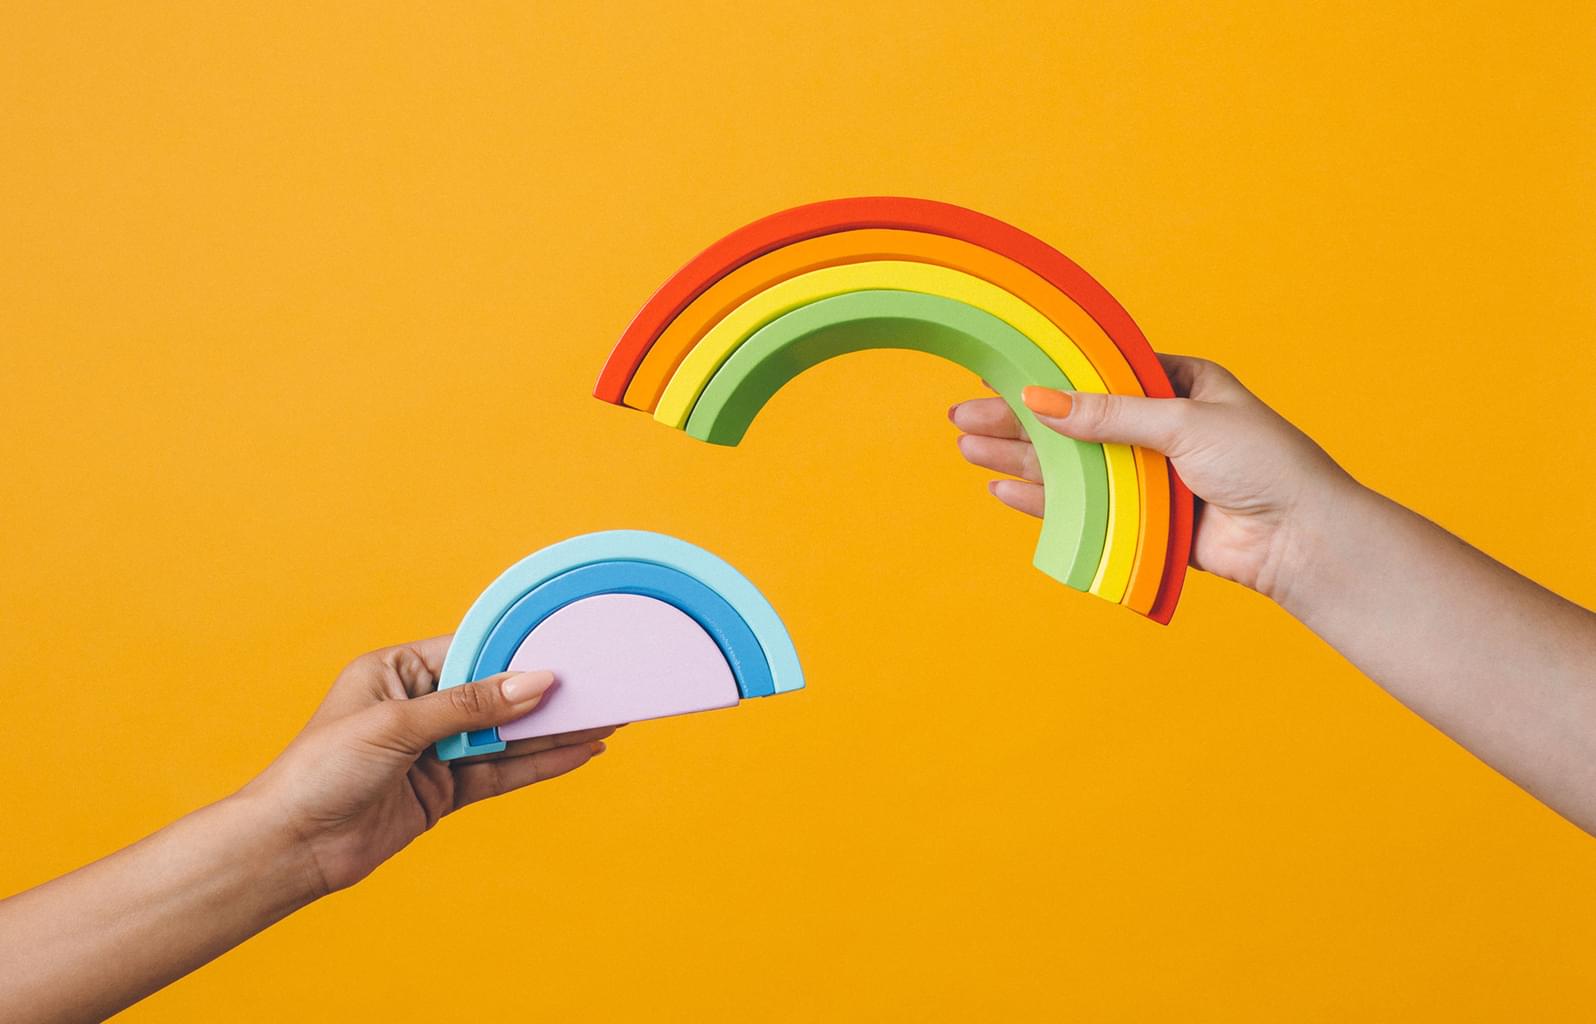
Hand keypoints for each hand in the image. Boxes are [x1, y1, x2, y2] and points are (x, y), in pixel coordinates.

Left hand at [241, 636, 613, 895]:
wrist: (289, 848)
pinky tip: (579, 753)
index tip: (567, 649)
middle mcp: (419, 706)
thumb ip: (471, 706)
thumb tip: (536, 682)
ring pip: (506, 735)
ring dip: (553, 731)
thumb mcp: (398, 727)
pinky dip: (540, 764)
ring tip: (607, 718)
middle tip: (602, 684)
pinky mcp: (445, 790)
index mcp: (397, 671)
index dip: (519, 653)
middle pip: (496, 694)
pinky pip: (502, 772)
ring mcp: (434, 750)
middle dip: (546, 693)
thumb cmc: (321, 772)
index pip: (471, 651)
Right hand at [949, 354, 1354, 598]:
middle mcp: (1161, 428)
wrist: (1303, 539)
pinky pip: (1086, 509)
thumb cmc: (1263, 464)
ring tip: (969, 451)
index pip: (1099, 374)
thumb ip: (1110, 414)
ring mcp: (1151, 476)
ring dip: (1022, 460)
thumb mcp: (1185, 422)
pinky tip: (1005, 491)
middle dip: (1018, 421)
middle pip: (1074, 421)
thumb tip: (1041, 400)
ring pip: (1073, 465)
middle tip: (962, 418)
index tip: (997, 373)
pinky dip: (1046, 502)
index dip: (1047, 375)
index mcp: (1180, 385)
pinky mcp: (1146, 522)